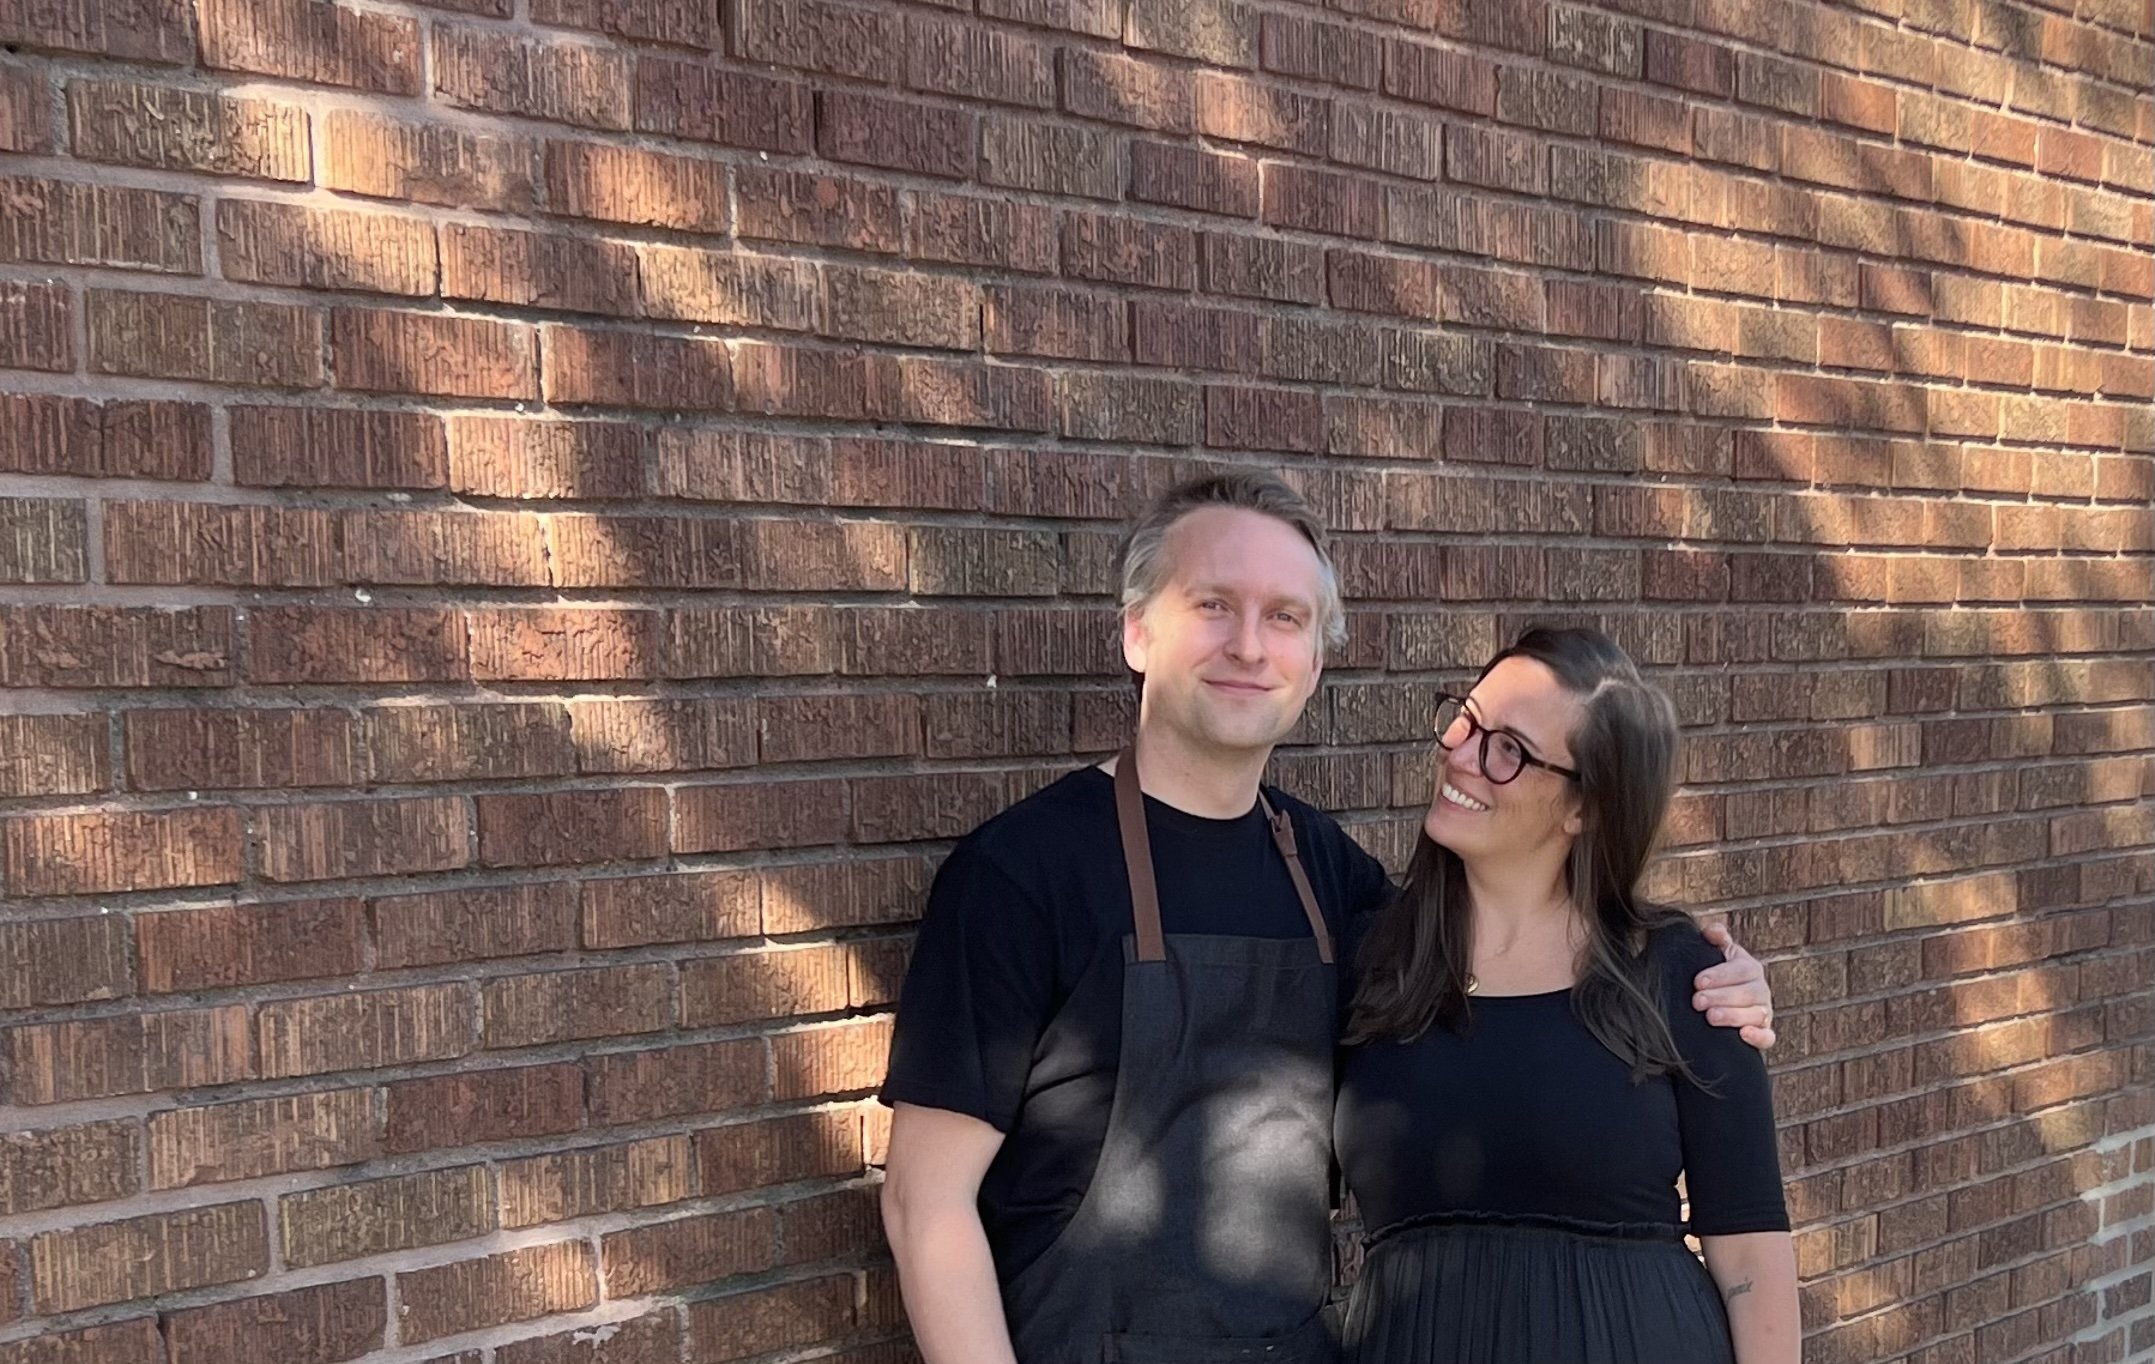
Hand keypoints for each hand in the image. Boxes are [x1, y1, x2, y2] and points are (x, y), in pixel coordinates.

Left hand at [1692, 918, 1774, 1050]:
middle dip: (1722, 997)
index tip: (1698, 981)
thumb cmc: (1714, 976)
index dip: (1720, 975)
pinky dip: (1758, 1037)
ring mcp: (1763, 1012)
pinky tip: (1743, 1034)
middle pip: (1748, 993)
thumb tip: (1714, 930)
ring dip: (1734, 1016)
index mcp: (1749, 968)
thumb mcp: (1715, 954)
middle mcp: (1760, 989)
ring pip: (1757, 1015)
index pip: (1741, 969)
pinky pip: (1768, 1037)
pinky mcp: (1763, 1033)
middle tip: (1698, 1001)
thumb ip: (1715, 939)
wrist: (1716, 1003)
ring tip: (1711, 1017)